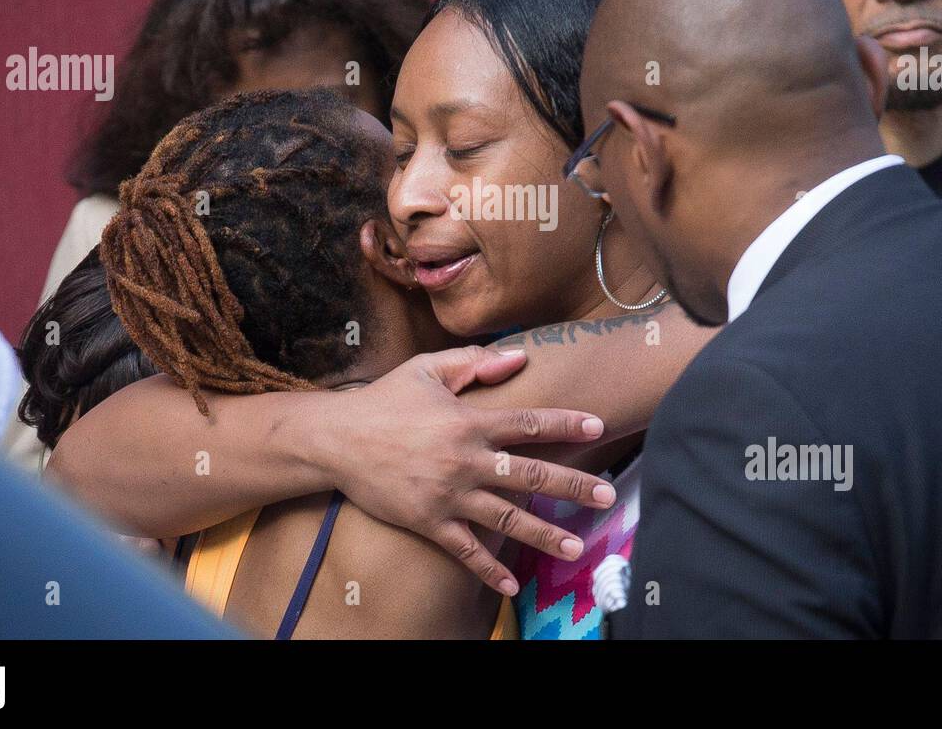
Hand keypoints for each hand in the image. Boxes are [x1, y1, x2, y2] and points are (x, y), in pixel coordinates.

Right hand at [323, 346, 614, 595]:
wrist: (336, 440)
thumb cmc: (384, 399)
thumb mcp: (427, 369)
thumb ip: (475, 363)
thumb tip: (521, 356)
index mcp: (468, 421)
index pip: (527, 423)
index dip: (565, 424)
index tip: (597, 427)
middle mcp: (464, 460)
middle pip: (529, 475)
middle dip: (571, 487)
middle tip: (606, 496)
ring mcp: (447, 495)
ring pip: (505, 518)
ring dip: (543, 534)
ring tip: (576, 548)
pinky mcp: (428, 522)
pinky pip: (464, 550)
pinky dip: (489, 568)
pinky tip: (513, 585)